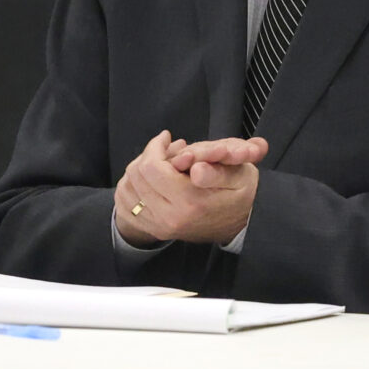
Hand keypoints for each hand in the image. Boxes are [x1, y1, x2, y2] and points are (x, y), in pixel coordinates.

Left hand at [114, 130, 267, 246]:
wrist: (242, 225)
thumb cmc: (241, 193)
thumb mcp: (241, 176)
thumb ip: (218, 171)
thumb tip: (196, 168)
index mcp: (190, 202)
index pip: (151, 167)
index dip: (156, 146)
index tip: (168, 138)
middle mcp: (170, 218)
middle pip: (136, 176)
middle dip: (148, 155)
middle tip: (166, 149)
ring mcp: (160, 227)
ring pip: (127, 189)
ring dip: (139, 170)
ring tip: (160, 163)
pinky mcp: (155, 230)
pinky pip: (126, 205)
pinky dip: (132, 188)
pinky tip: (150, 180)